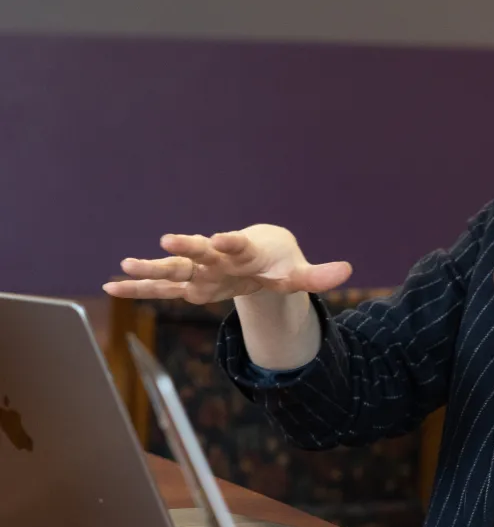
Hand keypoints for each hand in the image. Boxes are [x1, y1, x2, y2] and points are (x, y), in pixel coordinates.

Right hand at [103, 224, 352, 304]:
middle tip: (169, 240)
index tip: (222, 238)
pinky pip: (162, 287)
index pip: (239, 244)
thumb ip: (319, 274)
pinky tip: (111, 288)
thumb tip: (348, 271)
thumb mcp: (298, 272)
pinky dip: (140, 289)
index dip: (231, 241)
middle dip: (187, 247)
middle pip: (202, 251)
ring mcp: (201, 268)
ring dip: (153, 268)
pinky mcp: (190, 280)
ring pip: (175, 269)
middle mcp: (219, 256)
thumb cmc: (279, 261)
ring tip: (126, 266)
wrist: (261, 250)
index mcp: (246, 251)